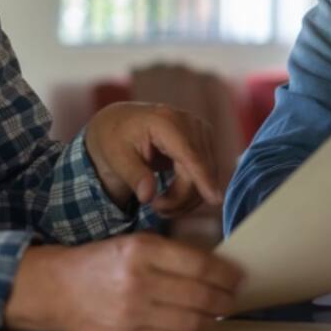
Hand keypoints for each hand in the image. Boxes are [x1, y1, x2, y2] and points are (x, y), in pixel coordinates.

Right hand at [4, 234, 242, 330]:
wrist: (56, 288)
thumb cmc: (98, 262)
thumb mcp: (133, 243)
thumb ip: (170, 255)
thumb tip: (213, 269)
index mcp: (142, 250)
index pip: (200, 266)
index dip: (226, 274)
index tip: (238, 277)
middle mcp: (138, 281)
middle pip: (200, 296)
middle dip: (223, 299)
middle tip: (232, 298)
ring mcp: (131, 313)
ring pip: (189, 322)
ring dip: (208, 319)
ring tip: (214, 312)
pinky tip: (190, 325)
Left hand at [85, 102, 220, 216]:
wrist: (119, 123)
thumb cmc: (115, 139)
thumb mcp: (116, 157)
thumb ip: (133, 176)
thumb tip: (147, 196)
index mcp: (165, 121)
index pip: (190, 154)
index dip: (203, 178)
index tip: (215, 200)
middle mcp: (189, 121)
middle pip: (199, 169)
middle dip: (181, 197)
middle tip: (156, 209)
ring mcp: (200, 129)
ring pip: (207, 174)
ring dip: (187, 197)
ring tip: (161, 204)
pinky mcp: (204, 140)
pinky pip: (207, 172)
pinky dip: (193, 189)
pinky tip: (173, 194)